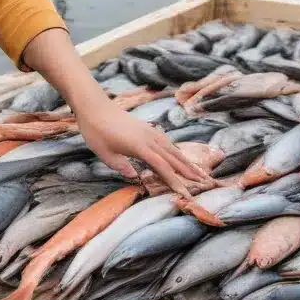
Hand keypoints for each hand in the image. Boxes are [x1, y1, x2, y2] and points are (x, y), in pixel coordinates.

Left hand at [73, 94, 209, 194]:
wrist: (94, 106)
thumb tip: (135, 177)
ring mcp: (150, 131)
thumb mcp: (104, 153)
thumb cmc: (96, 130)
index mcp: (140, 147)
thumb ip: (121, 166)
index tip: (186, 193)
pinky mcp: (147, 128)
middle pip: (174, 158)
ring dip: (186, 161)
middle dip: (189, 172)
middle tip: (204, 183)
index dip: (175, 181)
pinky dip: (176, 151)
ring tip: (198, 171)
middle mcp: (150, 138)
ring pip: (173, 149)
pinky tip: (179, 156)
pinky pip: (166, 141)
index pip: (163, 167)